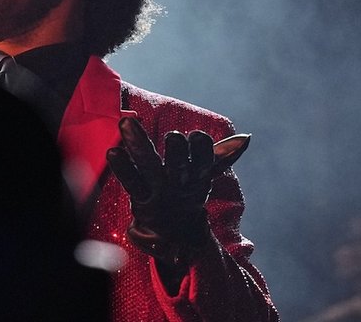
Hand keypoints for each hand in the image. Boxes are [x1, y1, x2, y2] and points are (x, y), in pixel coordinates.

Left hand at [106, 118, 248, 261]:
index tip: (196, 136)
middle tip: (171, 136)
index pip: (204, 158)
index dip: (200, 147)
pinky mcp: (140, 199)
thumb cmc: (190, 194)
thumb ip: (222, 155)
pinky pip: (130, 181)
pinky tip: (113, 152)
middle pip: (178, 165)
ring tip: (126, 122)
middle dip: (176, 150)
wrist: (178, 237)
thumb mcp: (205, 176)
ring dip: (138, 144)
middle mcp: (178, 185)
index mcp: (198, 178)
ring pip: (149, 167)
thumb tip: (246, 138)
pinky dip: (122, 167)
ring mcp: (158, 193)